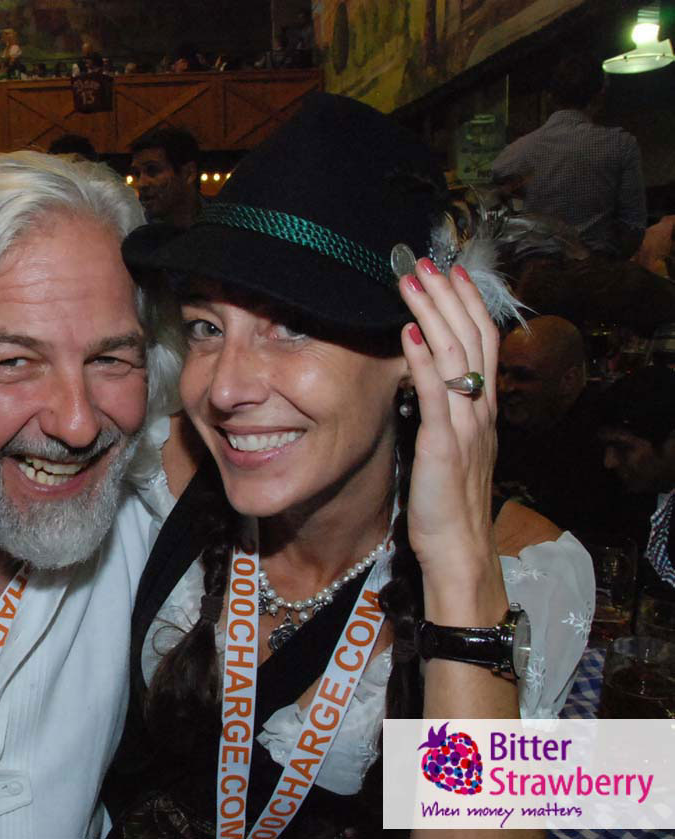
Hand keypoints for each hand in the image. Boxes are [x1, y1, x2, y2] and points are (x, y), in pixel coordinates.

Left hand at [397, 259, 500, 597]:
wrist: (458, 547)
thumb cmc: (448, 502)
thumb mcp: (451, 447)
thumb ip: (445, 411)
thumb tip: (423, 376)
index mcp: (483, 409)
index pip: (483, 342)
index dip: (469, 304)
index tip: (453, 272)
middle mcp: (480, 410)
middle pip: (472, 337)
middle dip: (449, 295)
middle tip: (425, 261)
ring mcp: (464, 425)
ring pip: (456, 355)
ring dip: (432, 313)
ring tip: (412, 281)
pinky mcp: (442, 444)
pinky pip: (435, 395)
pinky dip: (422, 361)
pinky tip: (406, 335)